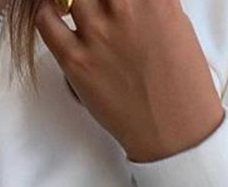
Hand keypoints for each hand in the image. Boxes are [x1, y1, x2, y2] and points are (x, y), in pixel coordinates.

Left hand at [34, 0, 223, 161]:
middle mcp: (124, 7)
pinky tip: (54, 18)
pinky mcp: (76, 60)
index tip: (110, 0)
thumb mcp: (177, 27)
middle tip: (95, 5)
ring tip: (74, 8)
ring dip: (70, 0)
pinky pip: (46, 21)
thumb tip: (132, 0)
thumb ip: (150, 4)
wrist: (172, 131)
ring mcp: (98, 33)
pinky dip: (46, 13)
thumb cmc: (181, 86)